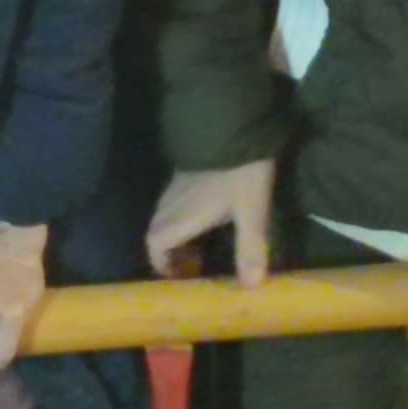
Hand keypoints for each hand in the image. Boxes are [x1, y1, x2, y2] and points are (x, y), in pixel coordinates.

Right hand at [144, 158, 276, 285]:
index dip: (163, 263)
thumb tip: (252, 287)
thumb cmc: (240, 170)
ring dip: (177, 236)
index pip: (155, 244)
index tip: (182, 276)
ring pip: (164, 217)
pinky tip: (207, 219)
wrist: (235, 121)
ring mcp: (177, 185)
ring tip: (201, 247)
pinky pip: (174, 204)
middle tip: (193, 265)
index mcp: (182, 216)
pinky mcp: (185, 173)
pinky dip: (183, 219)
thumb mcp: (251, 209)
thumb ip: (250, 247)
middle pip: (156, 233)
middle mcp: (172, 203)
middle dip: (169, 253)